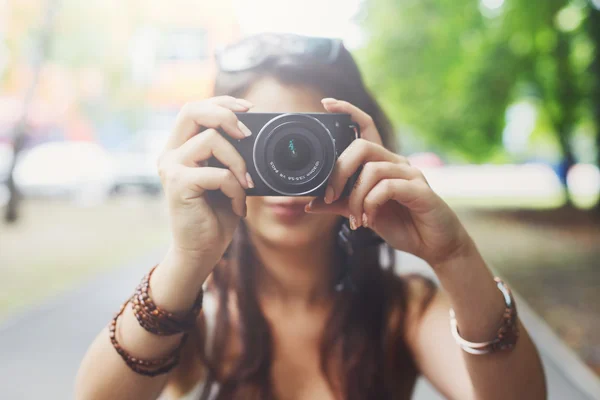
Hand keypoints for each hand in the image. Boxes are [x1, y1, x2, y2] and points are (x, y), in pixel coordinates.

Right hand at [157, 96, 254, 266]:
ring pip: (210, 140)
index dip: (221, 102)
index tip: (249, 108)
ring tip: (245, 185)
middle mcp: (171, 154)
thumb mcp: (227, 178)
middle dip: (225, 114)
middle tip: (247, 134)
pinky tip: (238, 206)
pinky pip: (217, 173)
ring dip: (238, 162)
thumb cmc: (216, 215)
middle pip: (192, 110)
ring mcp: (171, 168)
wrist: (202, 251)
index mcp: (180, 149)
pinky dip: (235, 188)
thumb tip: (252, 133)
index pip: (194, 109)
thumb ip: (230, 155)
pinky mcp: (178, 185)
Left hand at [306, 98, 472, 267]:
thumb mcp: (363, 213)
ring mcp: (409, 174)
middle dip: (340, 170)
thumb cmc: (401, 224)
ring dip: (355, 198)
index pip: (366, 127)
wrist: (433, 245)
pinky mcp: (419, 190)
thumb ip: (340, 205)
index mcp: (382, 163)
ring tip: (356, 219)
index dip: (348, 112)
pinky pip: (386, 187)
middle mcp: (396, 163)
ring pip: (372, 170)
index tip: (327, 103)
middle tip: (330, 196)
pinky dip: (371, 204)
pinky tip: (369, 220)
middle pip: (362, 146)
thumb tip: (310, 204)